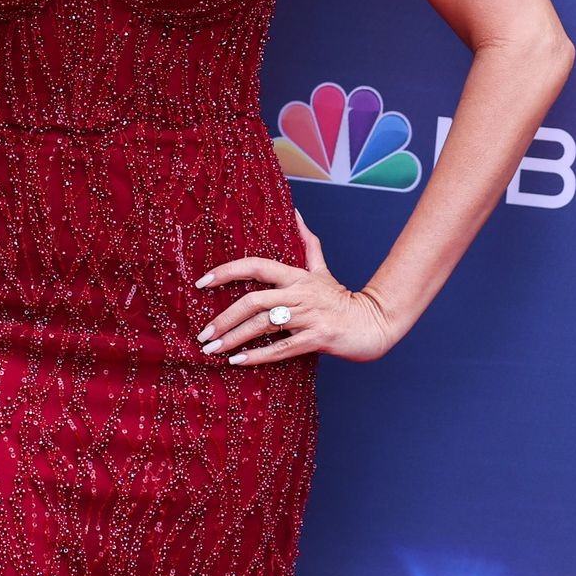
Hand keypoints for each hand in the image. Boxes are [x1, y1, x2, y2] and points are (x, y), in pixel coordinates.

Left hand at [192, 207, 395, 364]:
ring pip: (263, 325)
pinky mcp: (317, 339)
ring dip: (234, 338)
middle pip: (253, 301)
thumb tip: (295, 213)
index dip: (227, 272)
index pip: (256, 266)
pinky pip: (282, 348)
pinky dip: (258, 355)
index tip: (201, 282)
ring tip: (212, 349)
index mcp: (296, 276)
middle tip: (203, 333)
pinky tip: (238, 362)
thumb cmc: (341, 298)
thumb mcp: (322, 269)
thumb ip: (307, 243)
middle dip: (224, 318)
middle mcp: (299, 294)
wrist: (373, 323)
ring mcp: (308, 316)